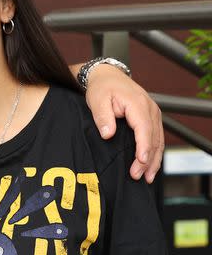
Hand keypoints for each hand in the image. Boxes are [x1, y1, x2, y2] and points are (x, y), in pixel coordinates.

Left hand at [84, 64, 163, 182]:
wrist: (108, 76)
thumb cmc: (102, 88)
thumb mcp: (97, 99)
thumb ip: (103, 117)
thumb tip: (108, 134)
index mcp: (138, 104)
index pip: (144, 129)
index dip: (143, 147)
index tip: (140, 163)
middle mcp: (150, 109)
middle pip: (154, 138)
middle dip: (148, 160)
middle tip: (138, 176)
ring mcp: (153, 114)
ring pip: (158, 141)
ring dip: (154, 160)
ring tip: (147, 178)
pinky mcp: (151, 118)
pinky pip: (157, 138)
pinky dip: (155, 153)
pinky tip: (150, 166)